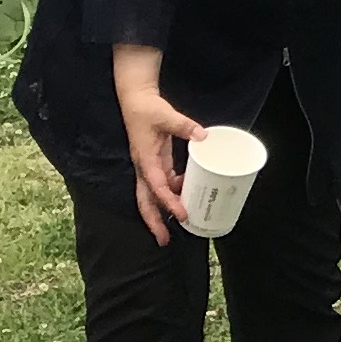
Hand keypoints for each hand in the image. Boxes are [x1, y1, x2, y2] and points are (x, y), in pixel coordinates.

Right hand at [119, 90, 201, 244]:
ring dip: (163, 210)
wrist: (136, 100)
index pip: (157, 187)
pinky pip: (162, 183)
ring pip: (152, 195)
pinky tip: (186, 194)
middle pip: (145, 201)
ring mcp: (148, 166)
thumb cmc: (148, 109)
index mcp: (145, 159)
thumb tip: (204, 136)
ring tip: (180, 222)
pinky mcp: (154, 162)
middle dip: (154, 222)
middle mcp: (144, 167)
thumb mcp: (167, 115)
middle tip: (164, 241)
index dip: (169, 202)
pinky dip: (172, 192)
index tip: (183, 213)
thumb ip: (185, 126)